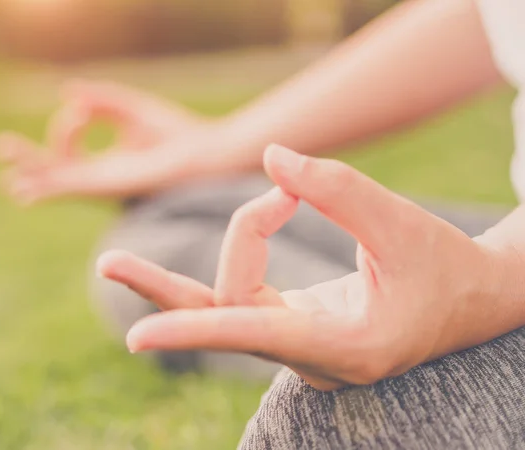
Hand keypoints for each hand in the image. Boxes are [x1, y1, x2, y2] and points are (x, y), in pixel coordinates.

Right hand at [0, 79, 207, 203]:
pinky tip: (24, 191)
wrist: (202, 153)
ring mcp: (105, 183)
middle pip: (57, 168)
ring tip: (7, 179)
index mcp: (110, 160)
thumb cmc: (176, 133)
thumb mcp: (132, 109)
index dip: (67, 123)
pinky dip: (47, 188)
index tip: (84, 109)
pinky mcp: (109, 186)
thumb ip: (101, 101)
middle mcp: (104, 175)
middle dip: (30, 158)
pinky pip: (71, 187)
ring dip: (32, 177)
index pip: (71, 144)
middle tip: (1, 147)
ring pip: (59, 182)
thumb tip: (67, 93)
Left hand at [97, 144, 501, 390]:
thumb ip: (339, 189)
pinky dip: (245, 248)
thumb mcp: (403, 225)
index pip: (256, 336)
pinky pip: (244, 296)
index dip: (197, 333)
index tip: (138, 339)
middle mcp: (311, 356)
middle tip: (108, 261)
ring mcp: (298, 343)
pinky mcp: (293, 325)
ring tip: (195, 227)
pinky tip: (257, 217)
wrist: (468, 299)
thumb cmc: (444, 267)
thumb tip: (271, 158)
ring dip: (227, 249)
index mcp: (345, 347)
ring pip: (232, 302)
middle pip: (224, 317)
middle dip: (167, 288)